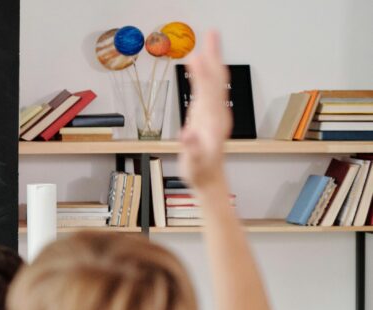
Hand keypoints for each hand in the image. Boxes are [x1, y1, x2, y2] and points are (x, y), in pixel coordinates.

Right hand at [178, 31, 231, 198]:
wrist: (210, 180)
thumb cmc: (200, 172)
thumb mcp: (195, 163)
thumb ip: (193, 148)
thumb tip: (189, 134)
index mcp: (213, 120)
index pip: (208, 90)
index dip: (202, 72)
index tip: (195, 56)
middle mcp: (217, 112)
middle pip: (216, 78)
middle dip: (214, 55)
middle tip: (212, 33)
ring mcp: (214, 112)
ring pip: (214, 81)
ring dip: (212, 60)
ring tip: (208, 42)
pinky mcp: (209, 115)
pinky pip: (208, 88)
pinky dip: (205, 73)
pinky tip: (201, 66)